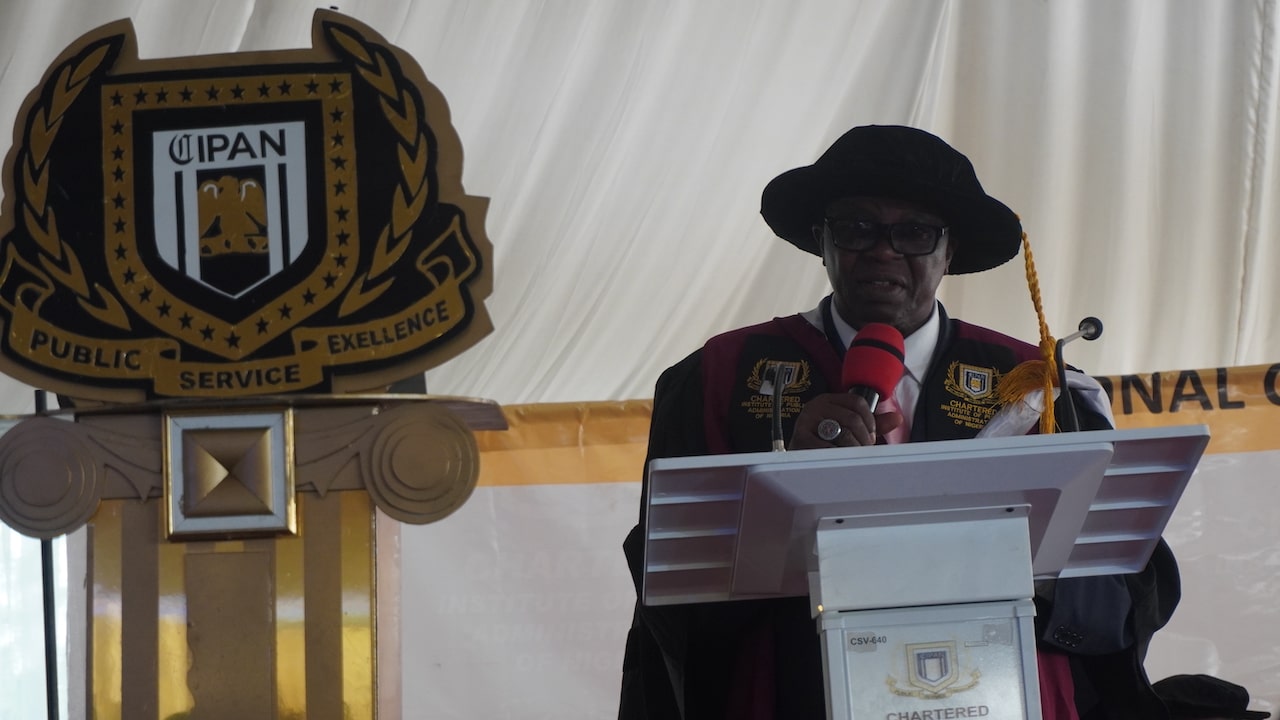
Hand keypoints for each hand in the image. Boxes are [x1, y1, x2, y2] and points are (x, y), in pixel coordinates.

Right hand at [788, 392, 903, 449]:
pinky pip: (828, 447)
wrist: (797, 455)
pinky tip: (838, 458)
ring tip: (851, 455)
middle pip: (852, 418)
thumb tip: (896, 418)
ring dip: (853, 448)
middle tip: (863, 449)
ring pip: (843, 432)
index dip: (870, 420)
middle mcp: (816, 406)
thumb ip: (871, 423)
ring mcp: (807, 421)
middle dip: (863, 437)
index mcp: (827, 400)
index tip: (870, 434)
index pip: (857, 401)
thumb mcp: (847, 428)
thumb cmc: (823, 441)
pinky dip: (838, 455)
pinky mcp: (801, 437)